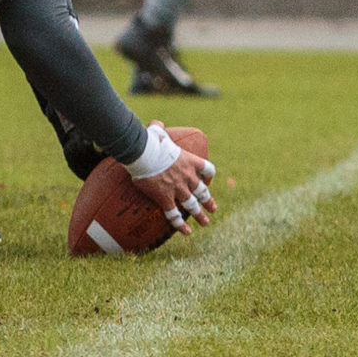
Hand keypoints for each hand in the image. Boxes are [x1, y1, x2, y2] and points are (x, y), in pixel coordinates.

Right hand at [130, 121, 215, 235]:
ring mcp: (178, 189)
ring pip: (193, 205)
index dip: (208, 176)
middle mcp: (188, 177)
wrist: (144, 153)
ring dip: (200, 215)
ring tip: (205, 222)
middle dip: (209, 201)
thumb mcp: (158, 133)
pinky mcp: (166, 198)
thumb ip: (159, 129)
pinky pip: (175, 215)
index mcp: (189, 161)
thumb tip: (155, 124)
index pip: (207, 169)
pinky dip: (181, 225)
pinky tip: (186, 232)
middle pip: (203, 191)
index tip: (208, 181)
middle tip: (213, 209)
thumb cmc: (150, 142)